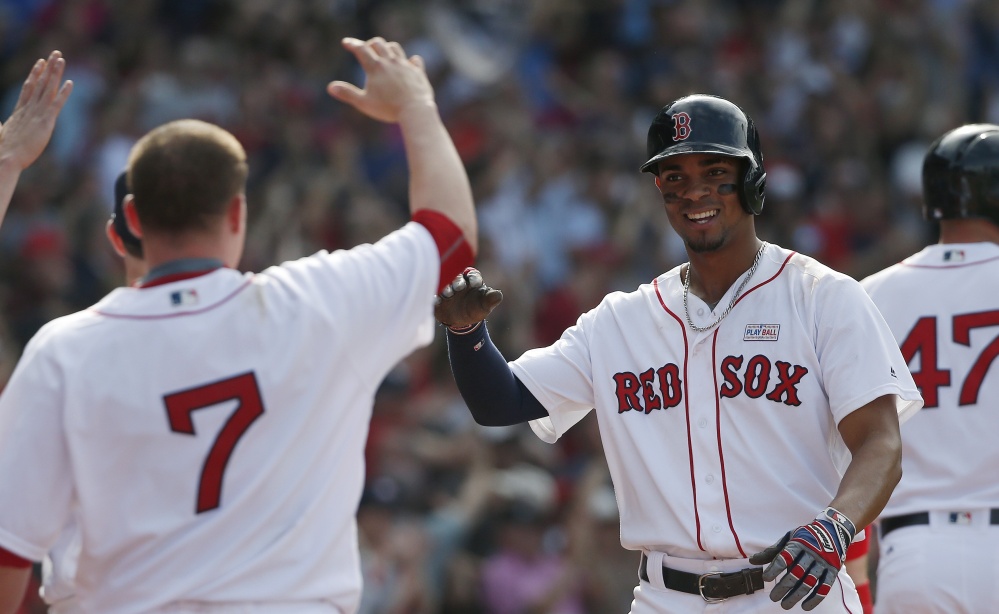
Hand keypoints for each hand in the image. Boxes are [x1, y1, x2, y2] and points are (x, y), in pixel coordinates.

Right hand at [0, 51, 72, 169]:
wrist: (6, 158)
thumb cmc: (4, 150)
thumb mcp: (4, 134)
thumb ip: (1, 127)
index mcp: (20, 110)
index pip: (29, 87)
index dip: (36, 74)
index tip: (41, 63)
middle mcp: (28, 108)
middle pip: (39, 83)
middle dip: (48, 68)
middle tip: (56, 54)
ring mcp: (36, 113)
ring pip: (47, 88)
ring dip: (55, 73)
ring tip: (61, 59)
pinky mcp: (45, 122)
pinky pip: (56, 104)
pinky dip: (63, 93)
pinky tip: (70, 83)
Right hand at [327, 37, 433, 122]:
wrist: (415, 110)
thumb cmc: (388, 108)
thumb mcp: (364, 103)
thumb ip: (347, 94)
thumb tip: (330, 87)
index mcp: (376, 68)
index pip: (361, 50)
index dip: (352, 44)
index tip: (345, 42)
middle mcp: (390, 62)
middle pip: (378, 44)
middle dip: (369, 44)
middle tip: (365, 49)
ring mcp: (405, 65)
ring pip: (395, 48)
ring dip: (387, 48)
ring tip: (384, 53)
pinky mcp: (418, 72)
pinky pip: (415, 61)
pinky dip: (410, 61)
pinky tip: (409, 64)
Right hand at [434, 267, 502, 329]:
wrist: (462, 321)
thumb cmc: (476, 309)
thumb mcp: (485, 305)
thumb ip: (491, 299)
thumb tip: (498, 295)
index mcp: (471, 279)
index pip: (472, 274)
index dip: (473, 278)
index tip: (474, 283)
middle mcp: (458, 281)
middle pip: (456, 276)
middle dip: (457, 281)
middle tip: (458, 287)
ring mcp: (446, 288)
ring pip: (444, 284)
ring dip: (445, 288)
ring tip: (447, 294)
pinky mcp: (437, 297)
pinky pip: (435, 295)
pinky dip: (435, 297)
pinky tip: (437, 301)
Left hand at [749, 507, 855, 610]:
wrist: (833, 531)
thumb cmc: (805, 536)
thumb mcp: (788, 538)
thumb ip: (772, 551)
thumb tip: (753, 561)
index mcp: (798, 544)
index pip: (784, 558)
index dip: (774, 569)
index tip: (765, 578)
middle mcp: (811, 553)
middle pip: (796, 573)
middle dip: (783, 587)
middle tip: (773, 597)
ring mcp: (823, 563)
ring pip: (809, 583)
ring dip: (796, 596)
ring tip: (784, 605)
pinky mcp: (833, 571)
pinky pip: (824, 587)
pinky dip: (815, 598)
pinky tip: (805, 607)